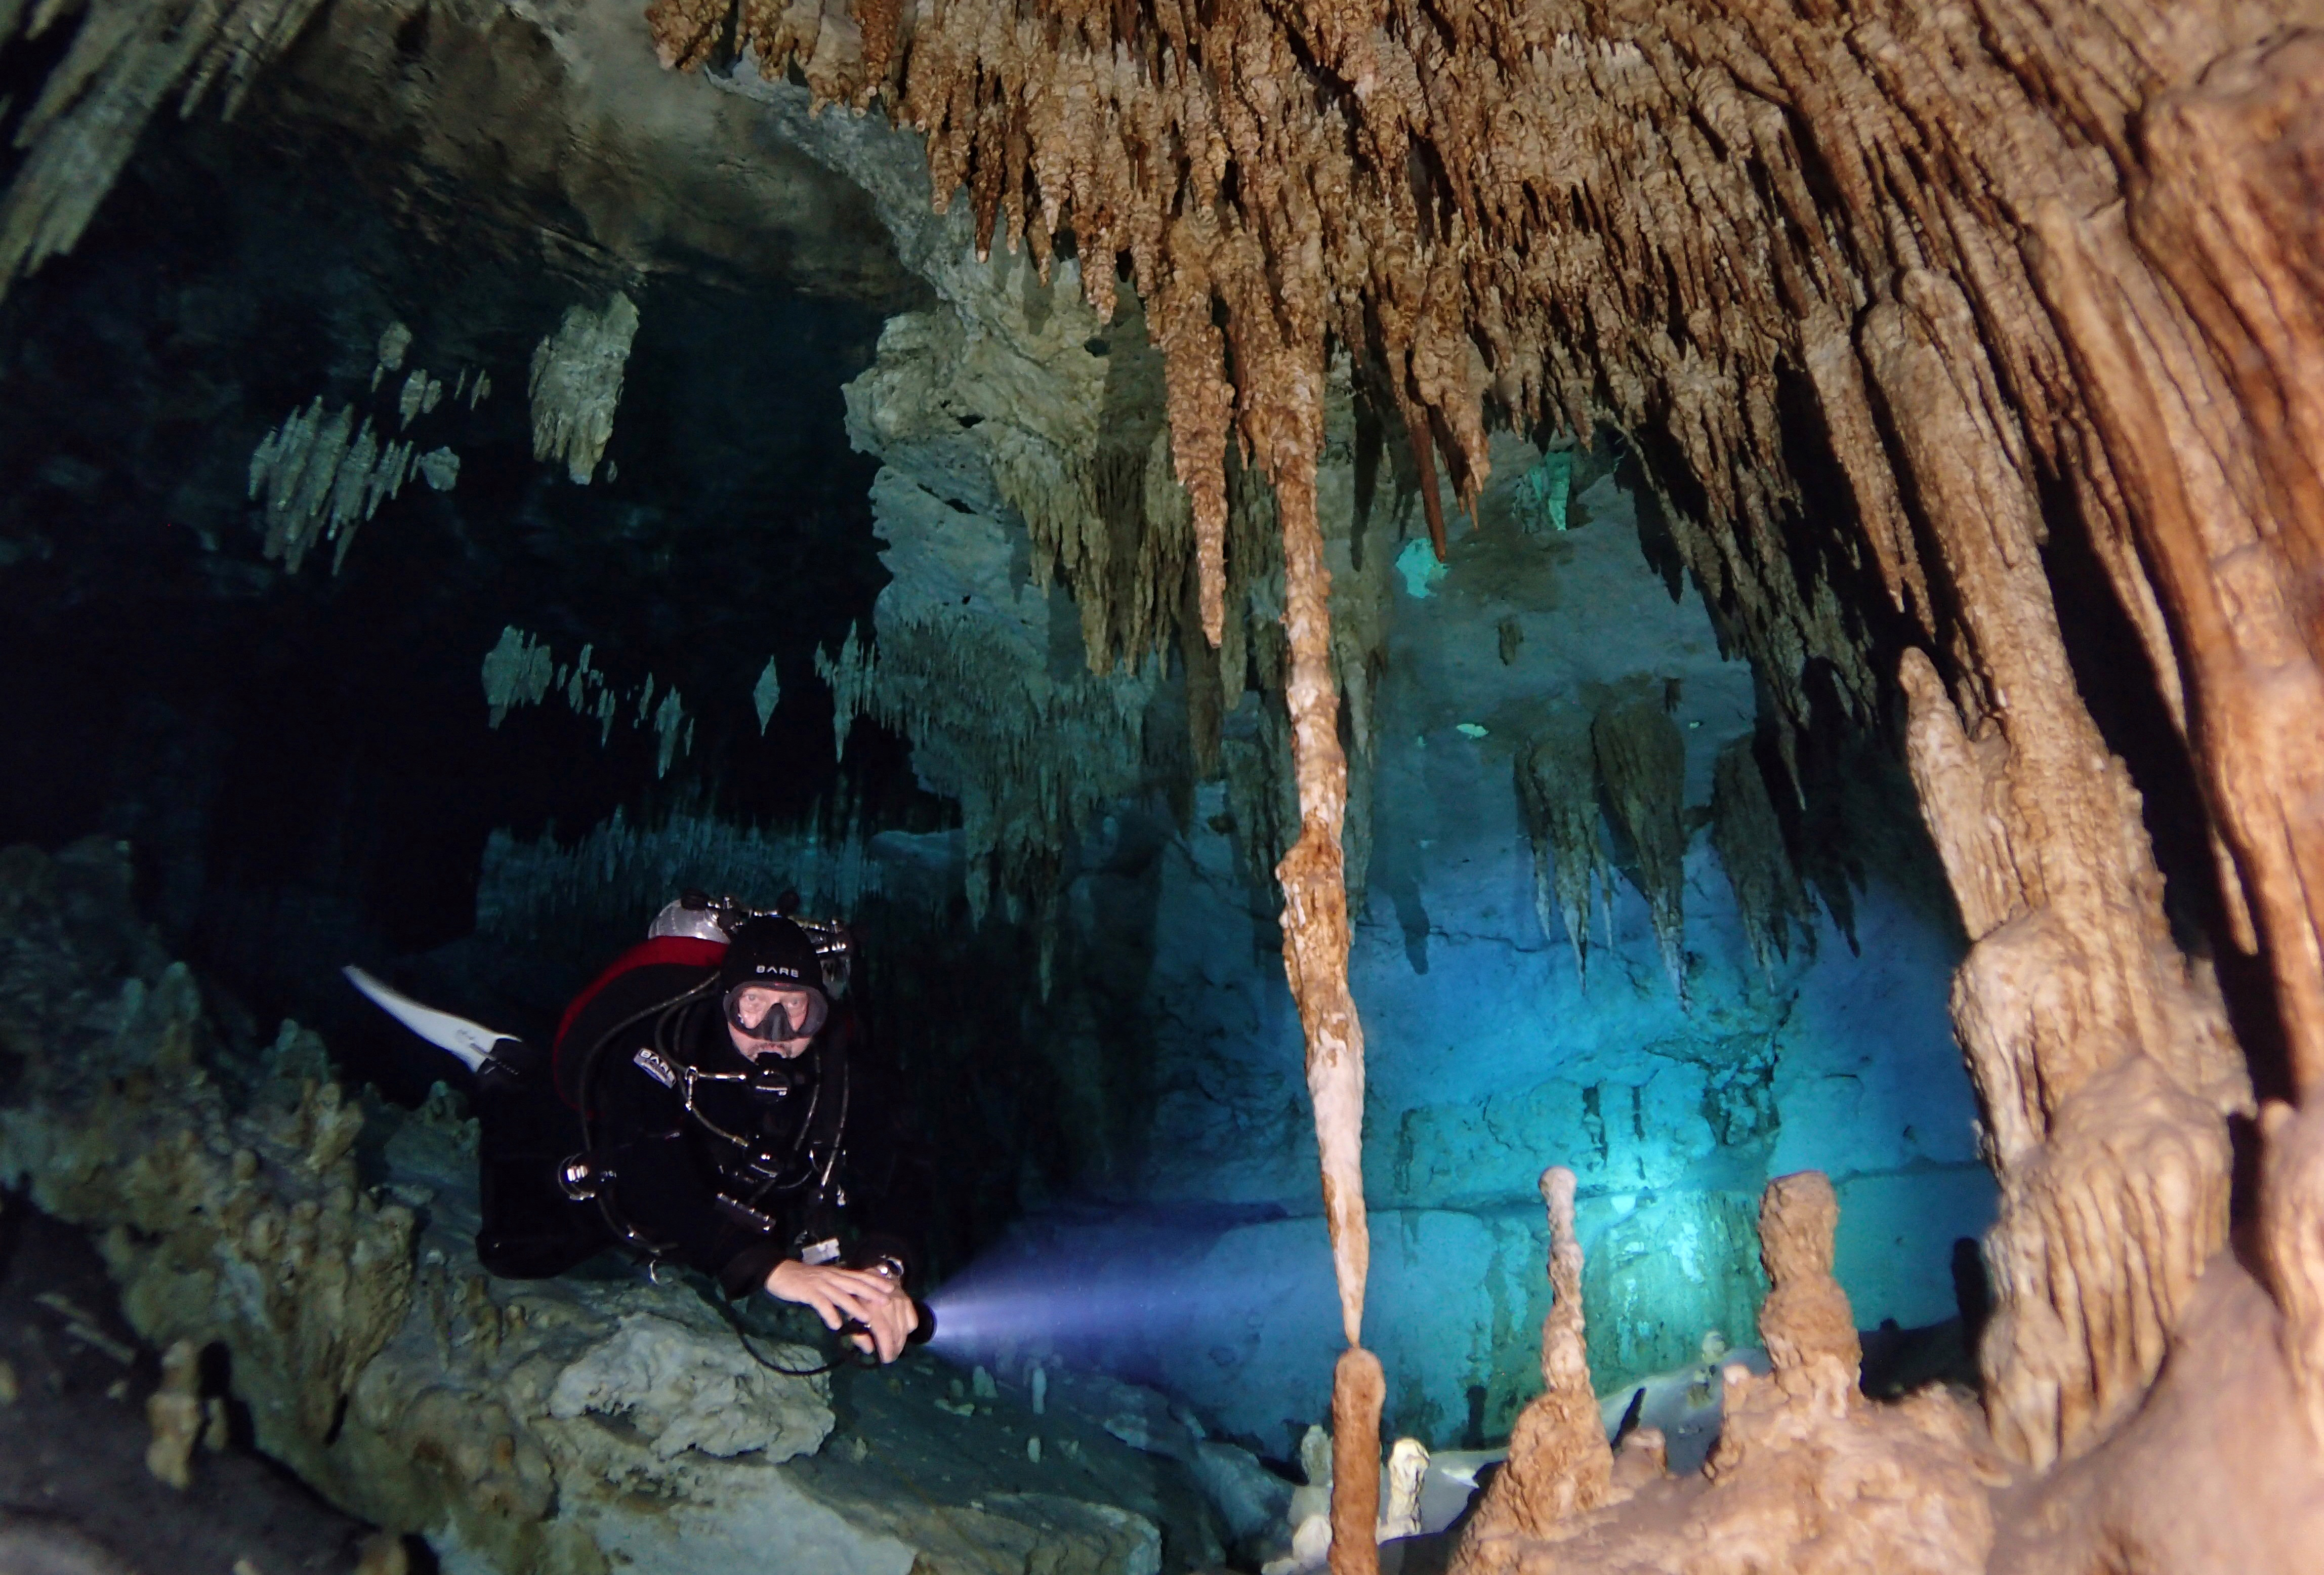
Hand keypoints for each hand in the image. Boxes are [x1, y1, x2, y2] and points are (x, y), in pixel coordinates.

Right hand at [763, 1259, 919, 1362]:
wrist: (779, 1272)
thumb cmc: (804, 1280)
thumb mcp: (825, 1282)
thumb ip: (839, 1289)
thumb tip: (854, 1301)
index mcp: (837, 1274)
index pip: (860, 1276)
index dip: (876, 1281)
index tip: (892, 1287)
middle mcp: (832, 1277)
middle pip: (855, 1284)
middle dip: (872, 1292)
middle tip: (887, 1301)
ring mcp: (820, 1284)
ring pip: (840, 1294)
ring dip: (854, 1306)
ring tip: (866, 1317)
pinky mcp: (808, 1292)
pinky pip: (821, 1303)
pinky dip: (829, 1313)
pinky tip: (836, 1324)